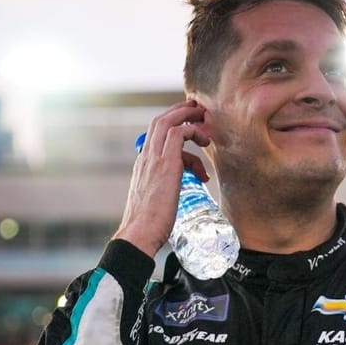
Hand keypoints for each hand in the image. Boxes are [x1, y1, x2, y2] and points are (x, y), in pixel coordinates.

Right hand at [114, 99, 213, 256]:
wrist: (138, 233)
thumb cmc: (148, 224)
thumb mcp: (153, 200)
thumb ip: (163, 188)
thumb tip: (174, 190)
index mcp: (142, 165)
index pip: (154, 134)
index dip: (172, 123)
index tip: (188, 123)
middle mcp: (145, 157)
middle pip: (160, 120)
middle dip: (181, 111)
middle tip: (198, 112)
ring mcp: (154, 159)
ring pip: (168, 122)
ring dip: (190, 118)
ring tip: (206, 129)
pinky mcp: (166, 163)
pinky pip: (180, 133)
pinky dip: (194, 133)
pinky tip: (205, 146)